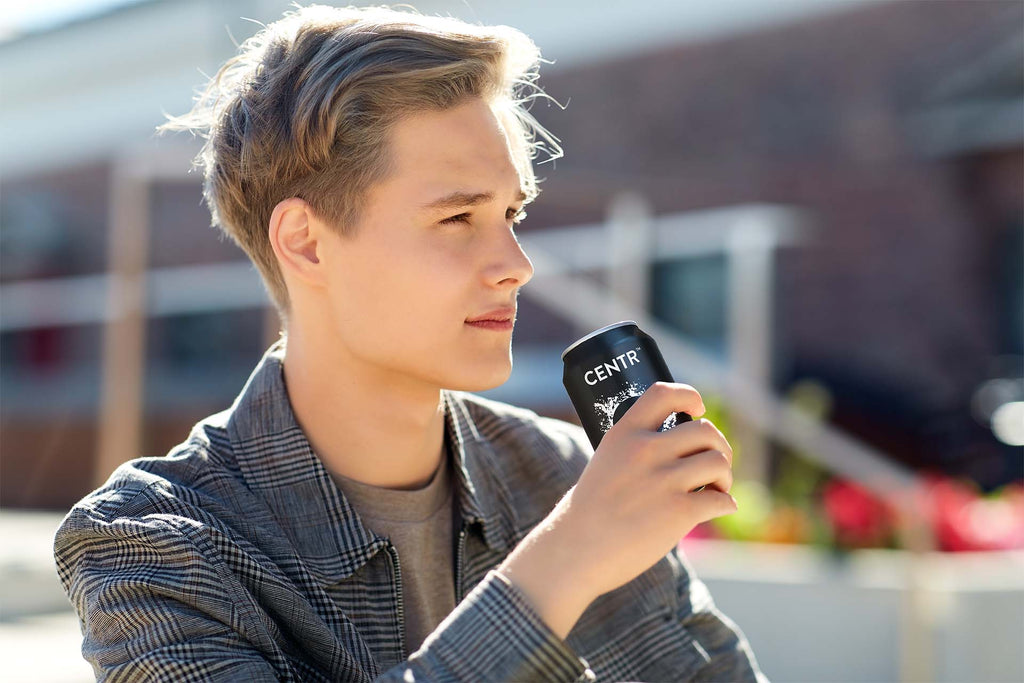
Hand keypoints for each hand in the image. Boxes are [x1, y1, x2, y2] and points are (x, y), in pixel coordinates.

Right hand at [498, 382, 736, 637]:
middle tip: (714, 465)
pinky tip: (717, 508)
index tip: (697, 411)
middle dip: (718, 447)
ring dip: (725, 476)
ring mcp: (663, 480)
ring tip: (716, 488)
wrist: (575, 550)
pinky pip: (721, 499)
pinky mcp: (678, 512)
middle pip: (705, 430)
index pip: (665, 393)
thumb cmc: (591, 510)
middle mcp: (645, 450)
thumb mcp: (606, 462)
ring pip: (718, 461)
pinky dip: (726, 503)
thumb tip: (681, 446)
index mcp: (625, 433)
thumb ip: (636, 448)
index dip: (690, 397)